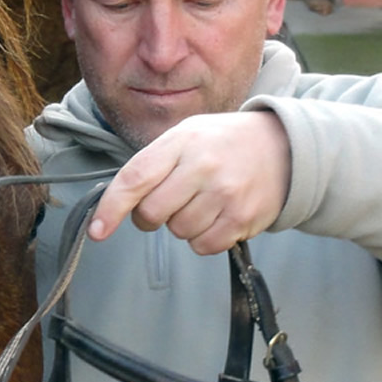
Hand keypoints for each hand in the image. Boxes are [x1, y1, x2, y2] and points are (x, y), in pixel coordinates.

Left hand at [88, 111, 291, 254]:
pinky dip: (203, 239)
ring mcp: (225, 193)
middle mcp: (202, 166)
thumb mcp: (186, 135)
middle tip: (169, 201)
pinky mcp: (243, 218)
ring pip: (178, 231)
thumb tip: (117, 203)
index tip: (97, 231)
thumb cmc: (221, 143)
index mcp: (181, 141)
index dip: (111, 208)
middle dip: (150, 216)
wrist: (284, 146)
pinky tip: (217, 216)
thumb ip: (153, 164)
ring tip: (203, 201)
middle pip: (152, 213)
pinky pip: (203, 246)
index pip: (135, 178)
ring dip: (182, 224)